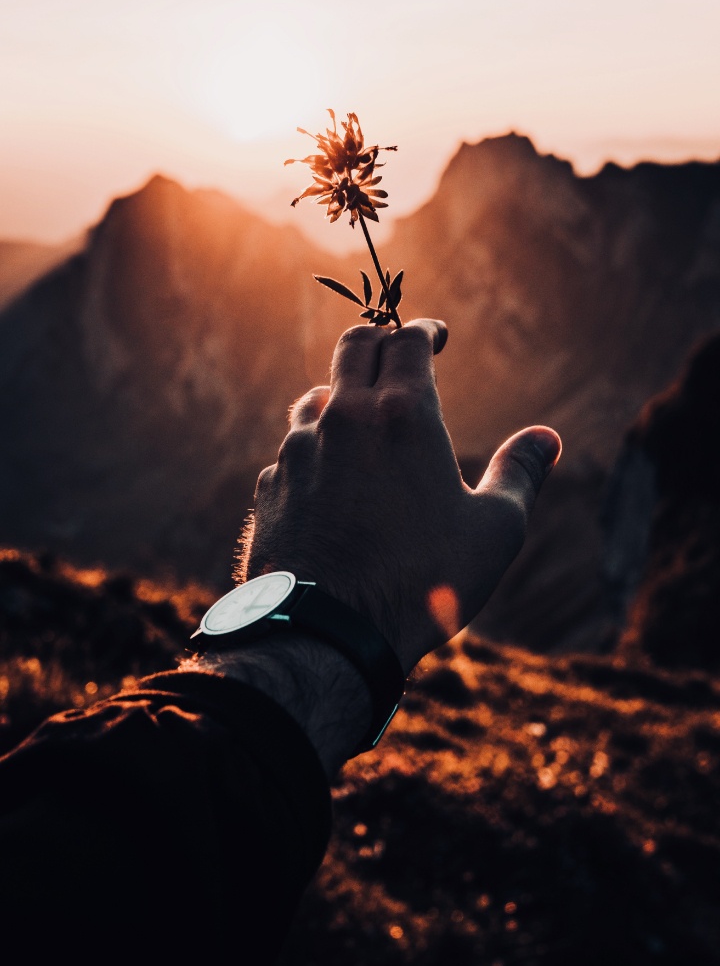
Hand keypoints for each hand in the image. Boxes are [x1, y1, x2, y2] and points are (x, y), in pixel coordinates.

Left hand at [242, 319, 560, 674]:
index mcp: (402, 415)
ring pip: (316, 397)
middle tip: (396, 348)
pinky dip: (315, 449)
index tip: (435, 335)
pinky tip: (330, 477)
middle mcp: (343, 418)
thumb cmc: (422, 582)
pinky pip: (293, 450)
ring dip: (341, 395)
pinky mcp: (270, 486)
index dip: (424, 330)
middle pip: (354, 346)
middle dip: (378, 339)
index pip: (407, 340)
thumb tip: (546, 439)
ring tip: (360, 415)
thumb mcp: (494, 531)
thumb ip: (520, 475)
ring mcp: (297, 450)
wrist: (326, 635)